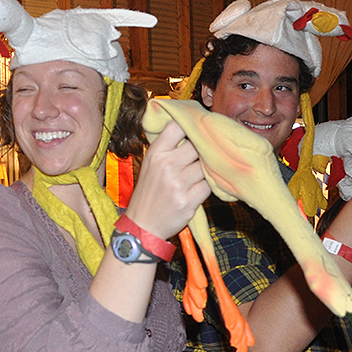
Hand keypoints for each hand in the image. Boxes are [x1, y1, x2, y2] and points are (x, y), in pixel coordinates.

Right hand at [125, 120, 210, 239]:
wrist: (143, 225)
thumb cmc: (149, 192)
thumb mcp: (150, 165)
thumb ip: (167, 147)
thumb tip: (191, 129)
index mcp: (155, 154)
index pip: (177, 126)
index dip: (190, 125)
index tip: (196, 129)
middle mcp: (166, 166)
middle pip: (197, 145)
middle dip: (202, 150)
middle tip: (203, 154)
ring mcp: (178, 184)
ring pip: (205, 166)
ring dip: (206, 170)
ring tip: (198, 174)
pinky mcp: (188, 201)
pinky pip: (208, 186)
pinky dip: (207, 186)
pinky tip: (198, 188)